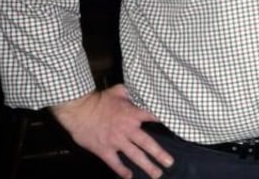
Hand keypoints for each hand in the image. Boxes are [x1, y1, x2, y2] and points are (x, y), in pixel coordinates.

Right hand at [50, 84, 171, 178]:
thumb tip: (141, 87)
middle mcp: (128, 130)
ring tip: (157, 174)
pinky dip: (122, 171)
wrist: (79, 110)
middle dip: (160, 154)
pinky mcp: (104, 150)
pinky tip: (129, 176)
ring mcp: (116, 141)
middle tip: (170, 163)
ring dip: (147, 166)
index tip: (179, 129)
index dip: (166, 122)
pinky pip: (115, 163)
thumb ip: (132, 92)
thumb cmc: (98, 99)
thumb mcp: (118, 91)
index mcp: (133, 114)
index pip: (154, 118)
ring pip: (135, 156)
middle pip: (148, 144)